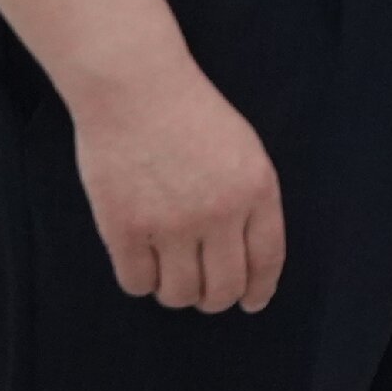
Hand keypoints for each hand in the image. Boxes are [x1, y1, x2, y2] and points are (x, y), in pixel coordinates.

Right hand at [68, 60, 286, 310]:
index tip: (252, 302)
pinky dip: (142, 282)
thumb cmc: (191, 113)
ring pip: (180, 294)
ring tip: (171, 275)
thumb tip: (249, 256)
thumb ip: (251, 201)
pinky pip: (137, 283)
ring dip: (177, 293)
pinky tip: (142, 264)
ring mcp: (170, 224)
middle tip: (205, 294)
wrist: (135, 88)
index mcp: (256, 191)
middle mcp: (218, 214)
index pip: (267, 260)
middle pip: (223, 288)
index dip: (259, 289)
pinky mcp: (124, 228)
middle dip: (216, 299)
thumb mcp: (245, 151)